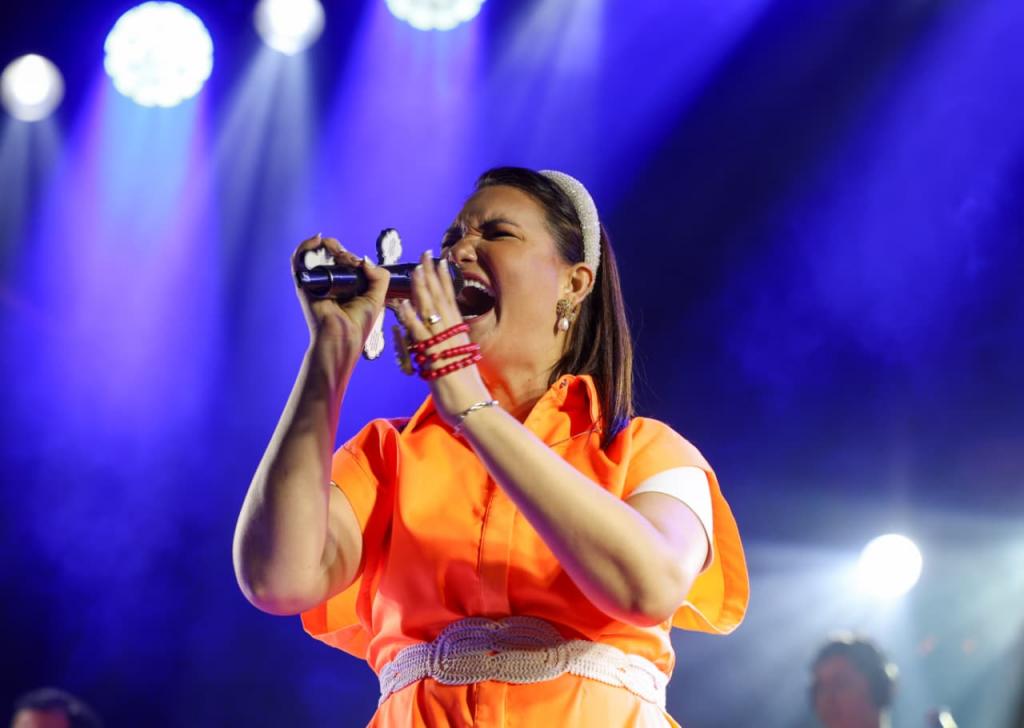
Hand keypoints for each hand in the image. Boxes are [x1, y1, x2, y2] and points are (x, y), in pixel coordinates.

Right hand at [291, 233, 389, 352]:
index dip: (353, 257)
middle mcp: (330, 281)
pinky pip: (299, 259)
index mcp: (346, 285)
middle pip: (333, 254)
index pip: (347, 261)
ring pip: (318, 252)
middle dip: (344, 252)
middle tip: (352, 262)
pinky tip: (318, 240)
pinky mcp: (304, 283)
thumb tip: (364, 260)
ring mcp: (316, 281)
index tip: (362, 264)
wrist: (343, 339)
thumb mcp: (377, 297)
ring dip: (329, 246)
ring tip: (338, 252)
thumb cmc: (358, 324)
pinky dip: (306, 246)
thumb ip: (379, 276)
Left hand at [394, 250, 491, 423]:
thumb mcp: (458, 362)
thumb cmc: (466, 390)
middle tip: (426, 253)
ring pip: (431, 310)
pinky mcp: (433, 357)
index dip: (443, 279)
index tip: (438, 261)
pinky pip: (420, 334)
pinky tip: (403, 304)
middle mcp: (453, 334)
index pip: (450, 300)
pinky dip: (411, 318)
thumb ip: (449, 349)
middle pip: (441, 298)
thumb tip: (441, 344)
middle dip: (432, 274)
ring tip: (415, 268)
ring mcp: (443, 344)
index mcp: (459, 334)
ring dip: (422, 288)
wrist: (473, 408)